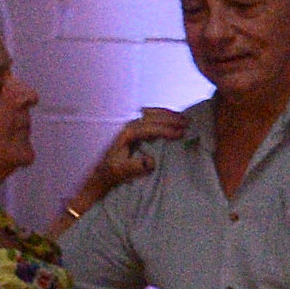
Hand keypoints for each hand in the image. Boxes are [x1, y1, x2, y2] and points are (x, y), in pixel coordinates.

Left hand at [67, 108, 194, 217]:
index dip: (165, 129)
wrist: (102, 174)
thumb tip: (151, 161)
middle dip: (169, 118)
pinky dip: (162, 115)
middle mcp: (128, 127)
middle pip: (151, 117)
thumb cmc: (113, 173)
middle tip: (187, 123)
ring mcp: (131, 127)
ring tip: (184, 118)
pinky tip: (171, 117)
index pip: (148, 128)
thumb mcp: (121, 172)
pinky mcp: (135, 130)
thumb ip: (135, 166)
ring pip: (151, 114)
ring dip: (167, 115)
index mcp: (126, 135)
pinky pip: (150, 118)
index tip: (180, 134)